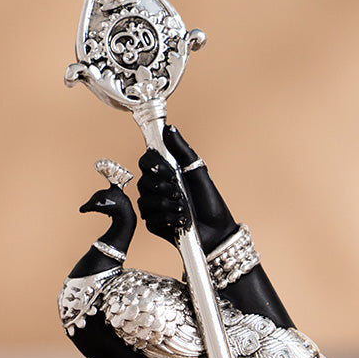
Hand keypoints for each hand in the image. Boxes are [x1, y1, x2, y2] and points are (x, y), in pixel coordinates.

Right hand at [138, 126, 237, 250]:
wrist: (216, 229)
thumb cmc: (208, 199)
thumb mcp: (197, 170)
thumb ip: (182, 150)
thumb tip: (169, 128)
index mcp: (165, 173)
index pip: (145, 162)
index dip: (153, 165)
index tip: (170, 172)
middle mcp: (156, 188)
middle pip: (142, 181)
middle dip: (162, 186)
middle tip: (179, 191)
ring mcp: (153, 206)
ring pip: (145, 200)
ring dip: (165, 203)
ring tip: (182, 206)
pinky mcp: (153, 223)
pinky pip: (150, 218)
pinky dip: (166, 218)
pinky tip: (180, 220)